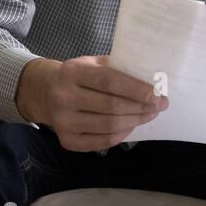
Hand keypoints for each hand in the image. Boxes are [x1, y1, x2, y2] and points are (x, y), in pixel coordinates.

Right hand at [15, 55, 167, 151]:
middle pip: (111, 106)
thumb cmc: (79, 75)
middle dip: (141, 107)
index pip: (110, 81)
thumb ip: (118, 68)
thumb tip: (153, 79)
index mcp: (73, 72)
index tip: (158, 94)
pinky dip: (121, 134)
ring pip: (108, 126)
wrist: (46, 92)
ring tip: (149, 114)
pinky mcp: (66, 140)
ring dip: (135, 121)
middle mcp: (64, 97)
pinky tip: (131, 125)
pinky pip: (101, 142)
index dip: (137, 89)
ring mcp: (62, 121)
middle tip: (160, 105)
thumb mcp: (93, 63)